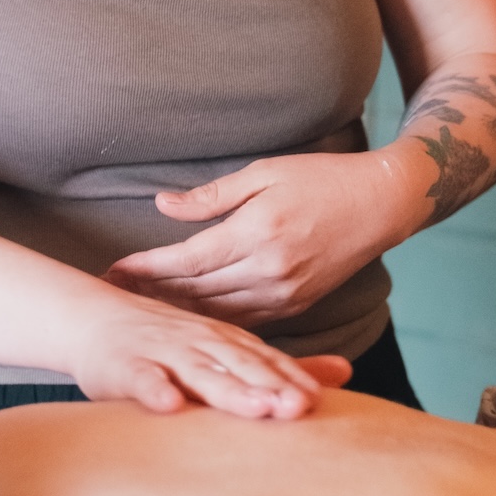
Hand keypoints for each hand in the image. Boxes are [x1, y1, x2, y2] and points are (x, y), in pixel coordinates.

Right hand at [67, 287, 350, 419]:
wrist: (92, 318)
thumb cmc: (165, 343)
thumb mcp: (224, 348)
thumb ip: (278, 366)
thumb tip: (345, 373)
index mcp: (224, 340)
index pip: (264, 362)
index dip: (290, 381)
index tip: (317, 404)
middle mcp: (197, 343)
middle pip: (238, 367)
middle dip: (268, 387)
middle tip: (298, 409)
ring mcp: (160, 352)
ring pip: (197, 372)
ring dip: (225, 389)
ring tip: (254, 408)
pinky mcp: (123, 365)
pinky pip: (140, 378)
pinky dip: (153, 389)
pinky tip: (167, 404)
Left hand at [105, 149, 421, 326]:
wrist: (380, 204)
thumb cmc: (320, 179)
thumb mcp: (263, 174)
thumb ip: (210, 196)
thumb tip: (161, 204)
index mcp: (257, 233)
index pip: (187, 260)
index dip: (147, 268)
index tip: (114, 270)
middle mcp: (269, 271)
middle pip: (196, 292)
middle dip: (152, 293)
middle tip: (116, 292)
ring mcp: (285, 294)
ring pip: (217, 313)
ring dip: (178, 311)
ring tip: (142, 306)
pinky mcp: (296, 305)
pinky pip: (245, 321)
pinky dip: (213, 321)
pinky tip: (188, 317)